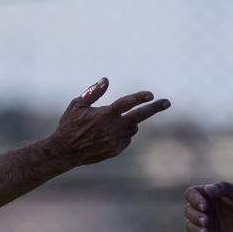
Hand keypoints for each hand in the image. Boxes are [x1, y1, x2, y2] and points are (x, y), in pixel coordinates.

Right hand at [48, 78, 169, 166]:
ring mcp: (116, 140)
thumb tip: (106, 80)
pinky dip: (123, 133)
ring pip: (133, 127)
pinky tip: (107, 134)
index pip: (126, 103)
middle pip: (139, 116)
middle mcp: (113, 128)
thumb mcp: (77, 105)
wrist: (66, 151)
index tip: (150, 94)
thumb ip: (93, 92)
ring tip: (112, 122)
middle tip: (167, 102)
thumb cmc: (70, 124)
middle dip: (154, 108)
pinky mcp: (116, 150)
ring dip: (130, 122)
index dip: (139, 97)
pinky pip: (127, 138)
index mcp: (104, 114)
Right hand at [183, 182, 232, 231]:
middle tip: (207, 220)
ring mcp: (206, 224)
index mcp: (209, 195)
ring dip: (195, 228)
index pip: (191, 194)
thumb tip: (206, 189)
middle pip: (188, 211)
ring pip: (190, 225)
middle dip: (195, 216)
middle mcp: (205, 209)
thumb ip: (223, 188)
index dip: (194, 199)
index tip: (205, 206)